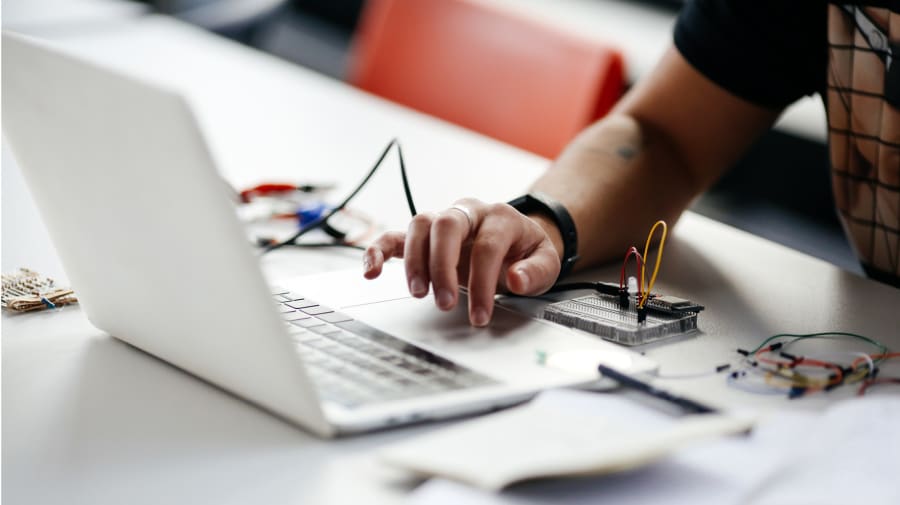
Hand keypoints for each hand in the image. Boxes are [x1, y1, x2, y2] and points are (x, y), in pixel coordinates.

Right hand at [363, 198, 561, 325]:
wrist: (515, 242)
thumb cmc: (526, 253)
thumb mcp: (546, 263)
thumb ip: (536, 271)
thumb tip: (516, 279)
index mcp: (501, 217)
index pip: (487, 246)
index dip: (483, 282)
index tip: (481, 314)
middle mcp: (468, 212)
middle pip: (447, 226)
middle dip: (443, 266)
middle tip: (445, 303)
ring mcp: (443, 221)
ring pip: (420, 225)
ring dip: (415, 261)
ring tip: (419, 294)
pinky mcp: (424, 237)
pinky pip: (395, 236)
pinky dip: (379, 250)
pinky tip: (372, 271)